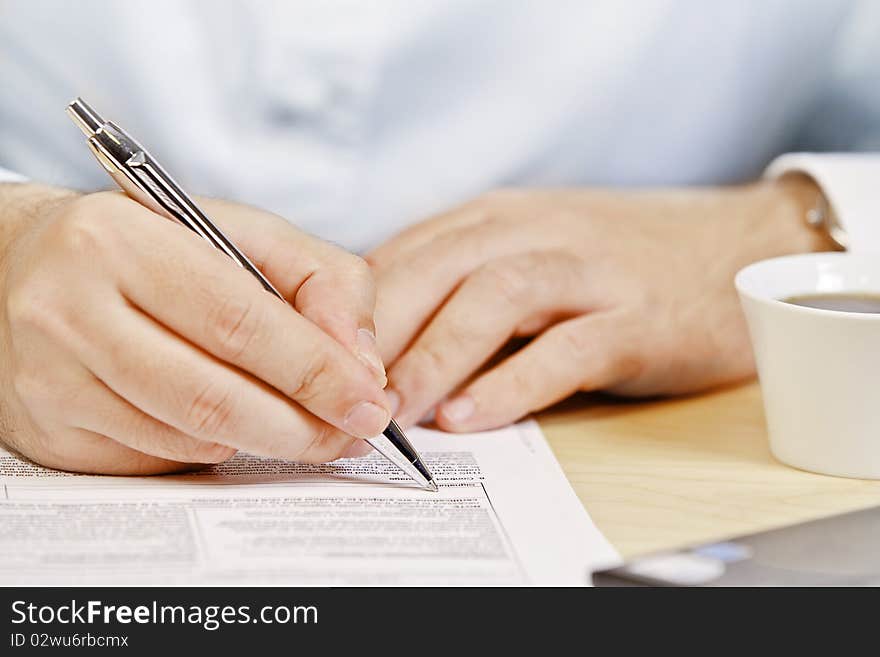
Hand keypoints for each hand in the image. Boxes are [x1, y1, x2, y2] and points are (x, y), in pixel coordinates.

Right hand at [0, 184, 389, 473]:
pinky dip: (213, 447)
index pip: (238, 322)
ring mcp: (51, 378)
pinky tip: (233, 422)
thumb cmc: (149, 246)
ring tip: (307, 426)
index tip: (368, 401)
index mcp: (122, 241)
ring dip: (266, 441)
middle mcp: (70, 310)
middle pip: (213, 397)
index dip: (315, 371)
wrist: (22, 264)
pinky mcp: (50, 428)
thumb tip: (361, 362)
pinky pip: (158, 458)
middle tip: (353, 433)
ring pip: (189, 437)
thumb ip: (319, 280)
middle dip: (303, 426)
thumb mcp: (240, 233)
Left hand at [369, 177, 835, 431]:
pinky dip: (512, 383)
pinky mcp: (637, 317)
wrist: (740, 247)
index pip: (404, 254)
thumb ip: (462, 285)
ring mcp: (590, 271)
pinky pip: (565, 348)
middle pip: (435, 269)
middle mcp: (536, 231)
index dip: (351, 308)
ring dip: (435, 354)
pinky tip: (471, 417)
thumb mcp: (530, 254)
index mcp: (497, 219)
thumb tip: (379, 341)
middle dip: (378, 331)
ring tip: (395, 410)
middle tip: (338, 389)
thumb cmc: (617, 262)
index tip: (314, 357)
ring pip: (493, 298)